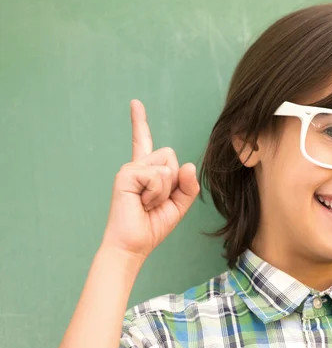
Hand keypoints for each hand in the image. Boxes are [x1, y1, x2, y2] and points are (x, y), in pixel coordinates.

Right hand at [100, 99, 199, 259]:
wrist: (134, 244)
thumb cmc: (153, 226)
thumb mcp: (179, 205)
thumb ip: (187, 186)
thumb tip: (189, 165)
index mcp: (147, 172)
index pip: (145, 142)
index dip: (140, 123)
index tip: (135, 103)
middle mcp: (137, 166)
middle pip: (172, 156)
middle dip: (174, 182)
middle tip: (156, 201)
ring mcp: (130, 169)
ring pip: (167, 166)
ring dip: (165, 191)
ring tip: (147, 203)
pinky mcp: (126, 175)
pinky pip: (158, 176)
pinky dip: (156, 194)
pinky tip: (142, 203)